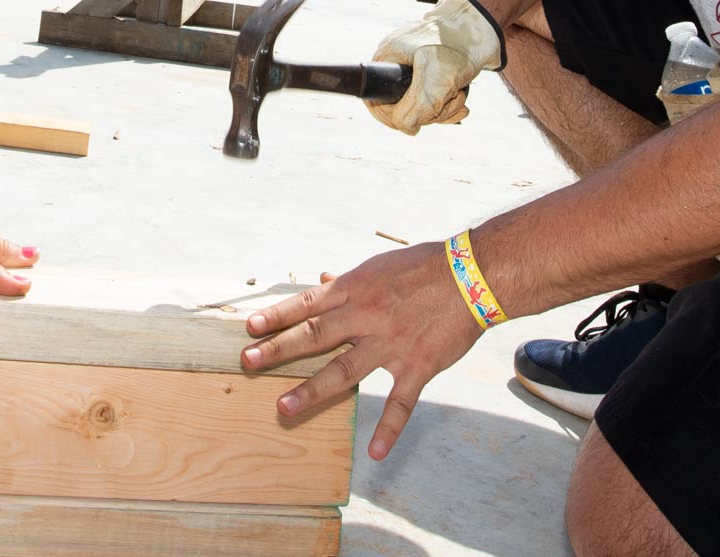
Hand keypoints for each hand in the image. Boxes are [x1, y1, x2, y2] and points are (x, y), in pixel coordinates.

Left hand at [239, 244, 482, 460]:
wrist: (472, 276)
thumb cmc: (425, 267)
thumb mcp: (380, 268)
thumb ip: (350, 282)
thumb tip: (324, 282)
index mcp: (356, 291)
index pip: (308, 304)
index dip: (277, 316)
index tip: (250, 328)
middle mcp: (367, 318)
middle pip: (315, 336)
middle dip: (279, 350)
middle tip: (248, 362)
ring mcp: (390, 344)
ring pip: (344, 371)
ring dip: (311, 390)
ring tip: (283, 406)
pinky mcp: (417, 366)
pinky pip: (400, 403)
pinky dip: (388, 429)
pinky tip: (374, 452)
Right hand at [370, 0, 503, 133]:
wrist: (483, 25)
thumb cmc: (456, 45)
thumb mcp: (434, 81)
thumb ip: (415, 109)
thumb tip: (406, 128)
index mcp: (387, 59)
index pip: (376, 101)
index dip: (394, 117)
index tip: (416, 120)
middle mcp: (398, 64)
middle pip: (403, 107)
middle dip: (430, 111)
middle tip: (450, 99)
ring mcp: (416, 68)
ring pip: (422, 106)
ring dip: (444, 107)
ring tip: (460, 93)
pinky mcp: (434, 72)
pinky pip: (435, 98)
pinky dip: (449, 102)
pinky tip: (462, 97)